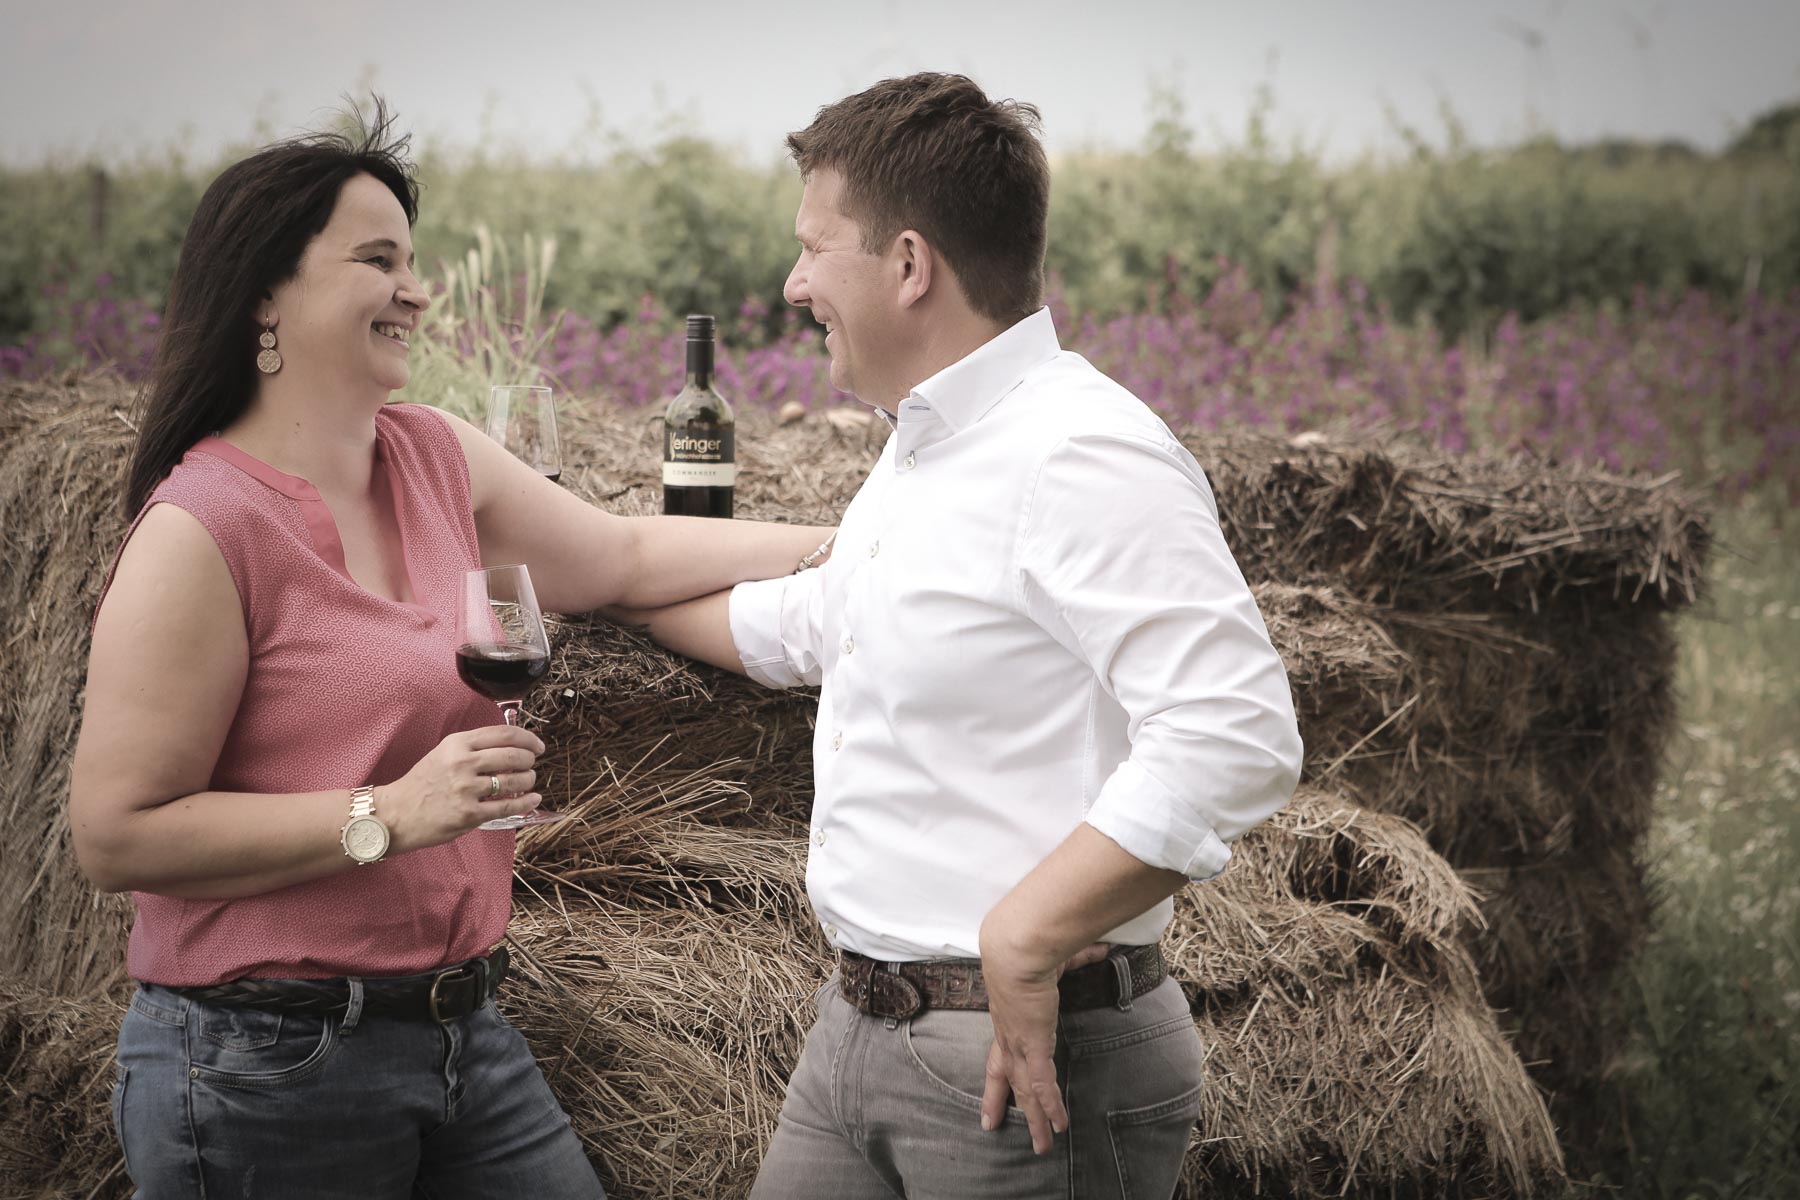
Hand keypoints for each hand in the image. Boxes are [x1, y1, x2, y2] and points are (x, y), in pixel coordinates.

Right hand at [378, 724, 544, 852]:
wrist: (395, 813)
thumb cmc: (421, 783)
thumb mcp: (444, 753)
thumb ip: (473, 748)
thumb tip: (510, 746)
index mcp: (458, 744)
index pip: (504, 734)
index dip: (528, 739)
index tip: (537, 745)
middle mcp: (463, 763)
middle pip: (514, 755)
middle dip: (530, 759)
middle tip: (532, 764)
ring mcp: (466, 789)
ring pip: (514, 780)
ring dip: (529, 780)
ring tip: (528, 781)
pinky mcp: (469, 814)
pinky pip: (507, 806)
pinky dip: (526, 803)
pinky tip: (532, 800)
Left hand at [978, 922, 1110, 1154]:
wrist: (1018, 944)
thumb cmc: (1032, 942)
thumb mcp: (1057, 955)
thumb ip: (1079, 955)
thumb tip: (1100, 947)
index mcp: (1009, 1012)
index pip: (1001, 1046)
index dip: (997, 1066)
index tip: (993, 1077)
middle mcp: (1009, 1032)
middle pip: (1001, 1075)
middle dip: (996, 1101)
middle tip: (989, 1126)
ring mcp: (1019, 1042)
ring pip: (1024, 1090)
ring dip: (1033, 1119)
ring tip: (1040, 1146)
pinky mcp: (1033, 1045)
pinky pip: (1042, 1085)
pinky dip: (1050, 1106)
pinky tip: (1059, 1125)